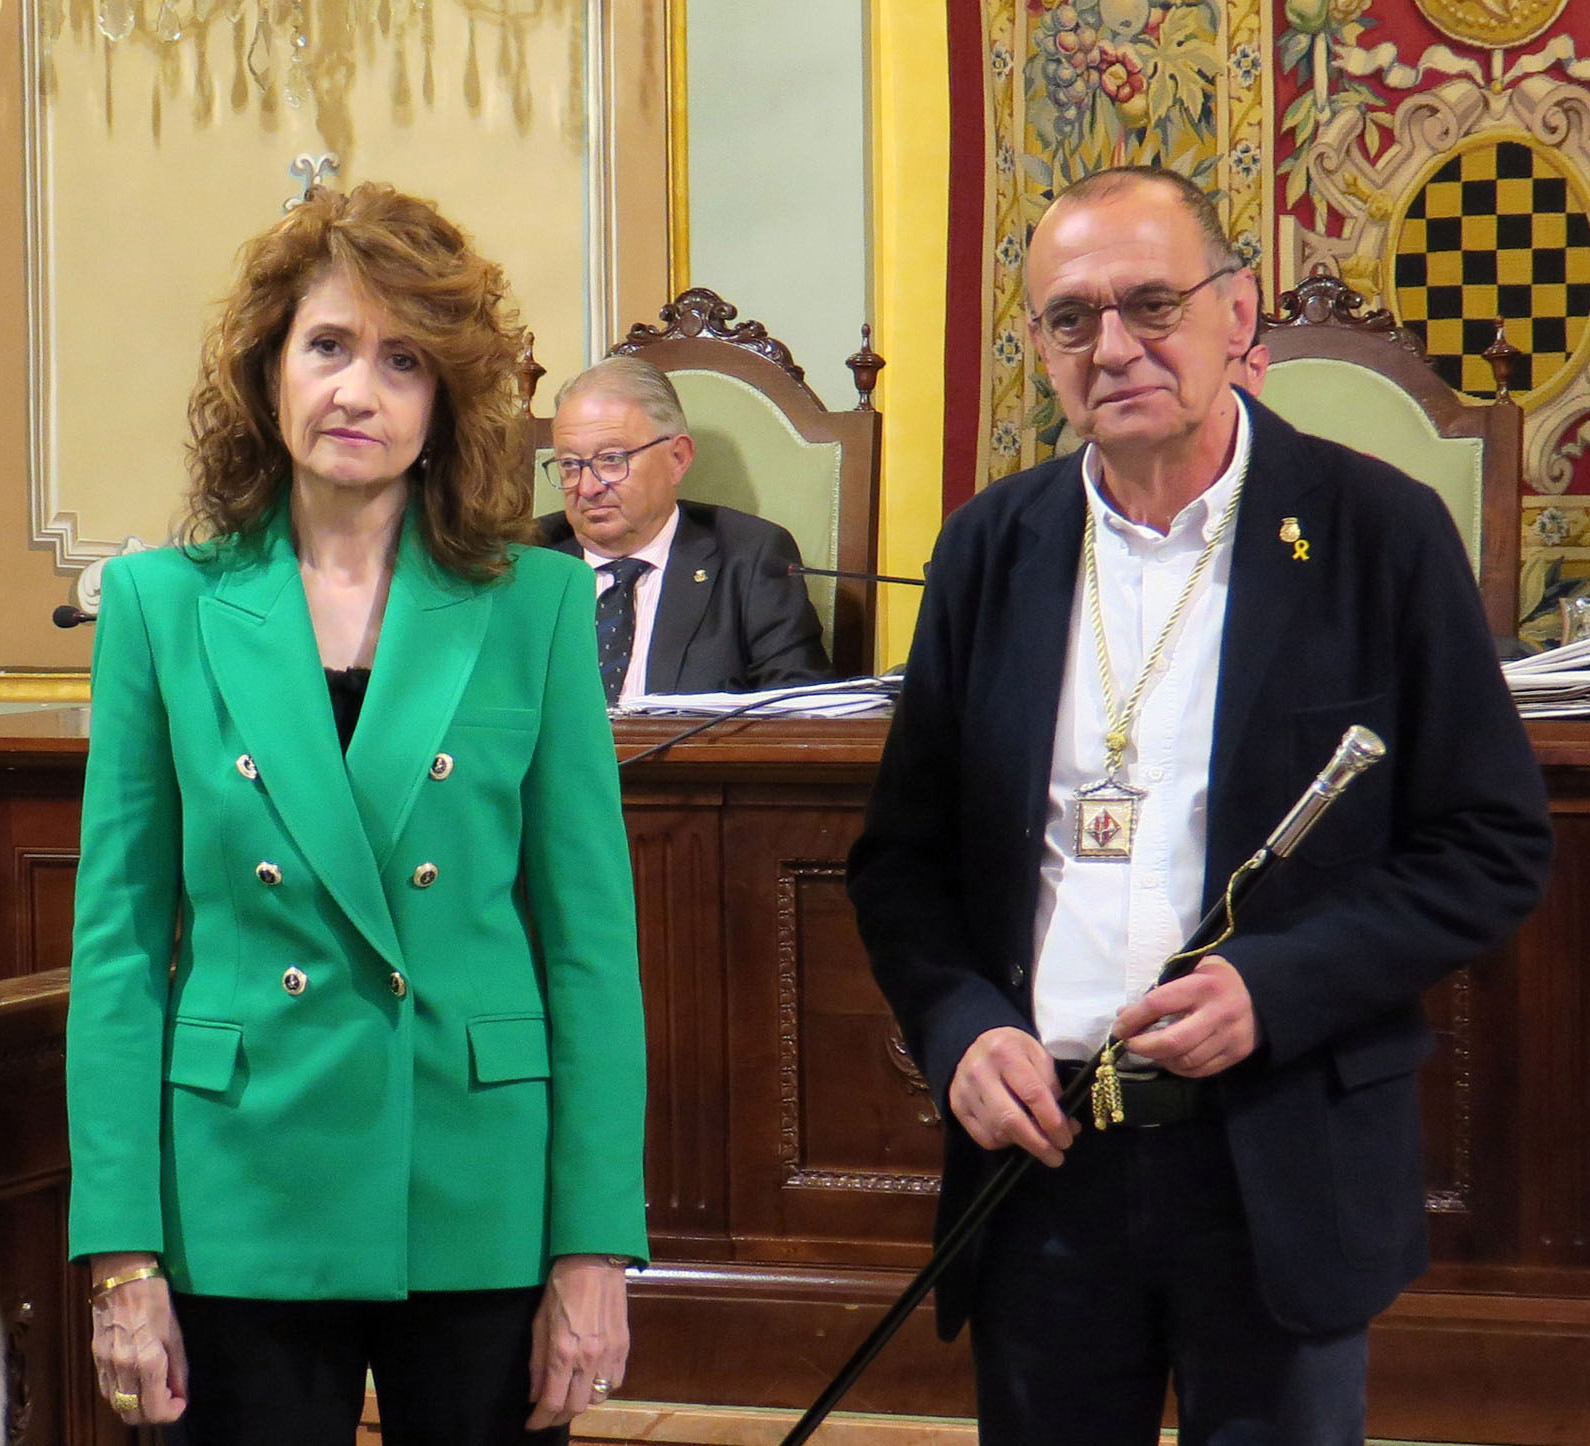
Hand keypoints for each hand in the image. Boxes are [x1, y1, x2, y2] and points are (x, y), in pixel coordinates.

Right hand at [89, 1252, 187, 1424]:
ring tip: (156, 1392)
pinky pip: (108, 1392)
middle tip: (169, 1402)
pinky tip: (137, 1383)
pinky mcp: (96, 1360)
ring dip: (137, 1408)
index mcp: (145, 1358)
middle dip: (154, 1415)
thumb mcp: (175, 1332)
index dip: (170, 1413)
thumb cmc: (154, 1298)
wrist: (122, 1277)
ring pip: (118, 1406)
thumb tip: (181, 1394)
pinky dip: (123, 1396)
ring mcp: (105, 1365)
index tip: (180, 1405)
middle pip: (133, 1414)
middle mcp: (121, 1366)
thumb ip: (178, 1368)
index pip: (154, 1406)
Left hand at [526, 1254, 629, 1428]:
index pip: (552, 1402)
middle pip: (575, 1407)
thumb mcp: (538, 1323)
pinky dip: (602, 1388)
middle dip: (558, 1416)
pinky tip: (591, 1380)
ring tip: (570, 1394)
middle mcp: (589, 1358)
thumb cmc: (560, 1287)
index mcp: (563, 1352)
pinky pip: (615, 1382)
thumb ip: (537, 1363)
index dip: (539, 1420)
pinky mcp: (624, 1346)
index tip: (532, 1424)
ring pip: (597, 1398)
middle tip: (548, 1414)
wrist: (595, 1259)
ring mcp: (610, 1353)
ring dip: (581, 1402)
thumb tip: (534, 1395)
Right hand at [947, 1026, 1077, 1166]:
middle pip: (1010, 1119)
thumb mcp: (1038, 1054)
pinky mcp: (956, 1106)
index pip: (1032, 1094)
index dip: (1052, 1122)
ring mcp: (964, 1090)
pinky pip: (983, 1137)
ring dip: (1023, 1144)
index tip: (1066, 1140)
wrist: (975, 1042)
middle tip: (1057, 1157)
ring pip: (997, 1132)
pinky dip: (1003, 1143)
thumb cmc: (1014, 1050)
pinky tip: (1014, 1135)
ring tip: (1038, 1143)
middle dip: (1038, 1144)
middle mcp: (980, 1072)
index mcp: (1006, 1053)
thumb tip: (1067, 1125)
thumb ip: (1052, 1086)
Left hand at [1113, 955, 1257, 1077]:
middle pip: (1173, 1041)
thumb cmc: (1215, 979)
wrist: (1261, 993)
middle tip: (1130, 1044)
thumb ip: (1159, 990)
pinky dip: (1179, 1068)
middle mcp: (1218, 1012)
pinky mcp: (1236, 1053)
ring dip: (1160, 1059)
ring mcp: (1230, 1036)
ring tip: (1150, 1051)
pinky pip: (1200, 1070)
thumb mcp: (1189, 970)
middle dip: (1144, 1046)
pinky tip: (1171, 1058)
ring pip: (1186, 1060)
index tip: (1118, 1027)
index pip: (1158, 1004)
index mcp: (1202, 985)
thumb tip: (1124, 1014)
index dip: (1133, 1018)